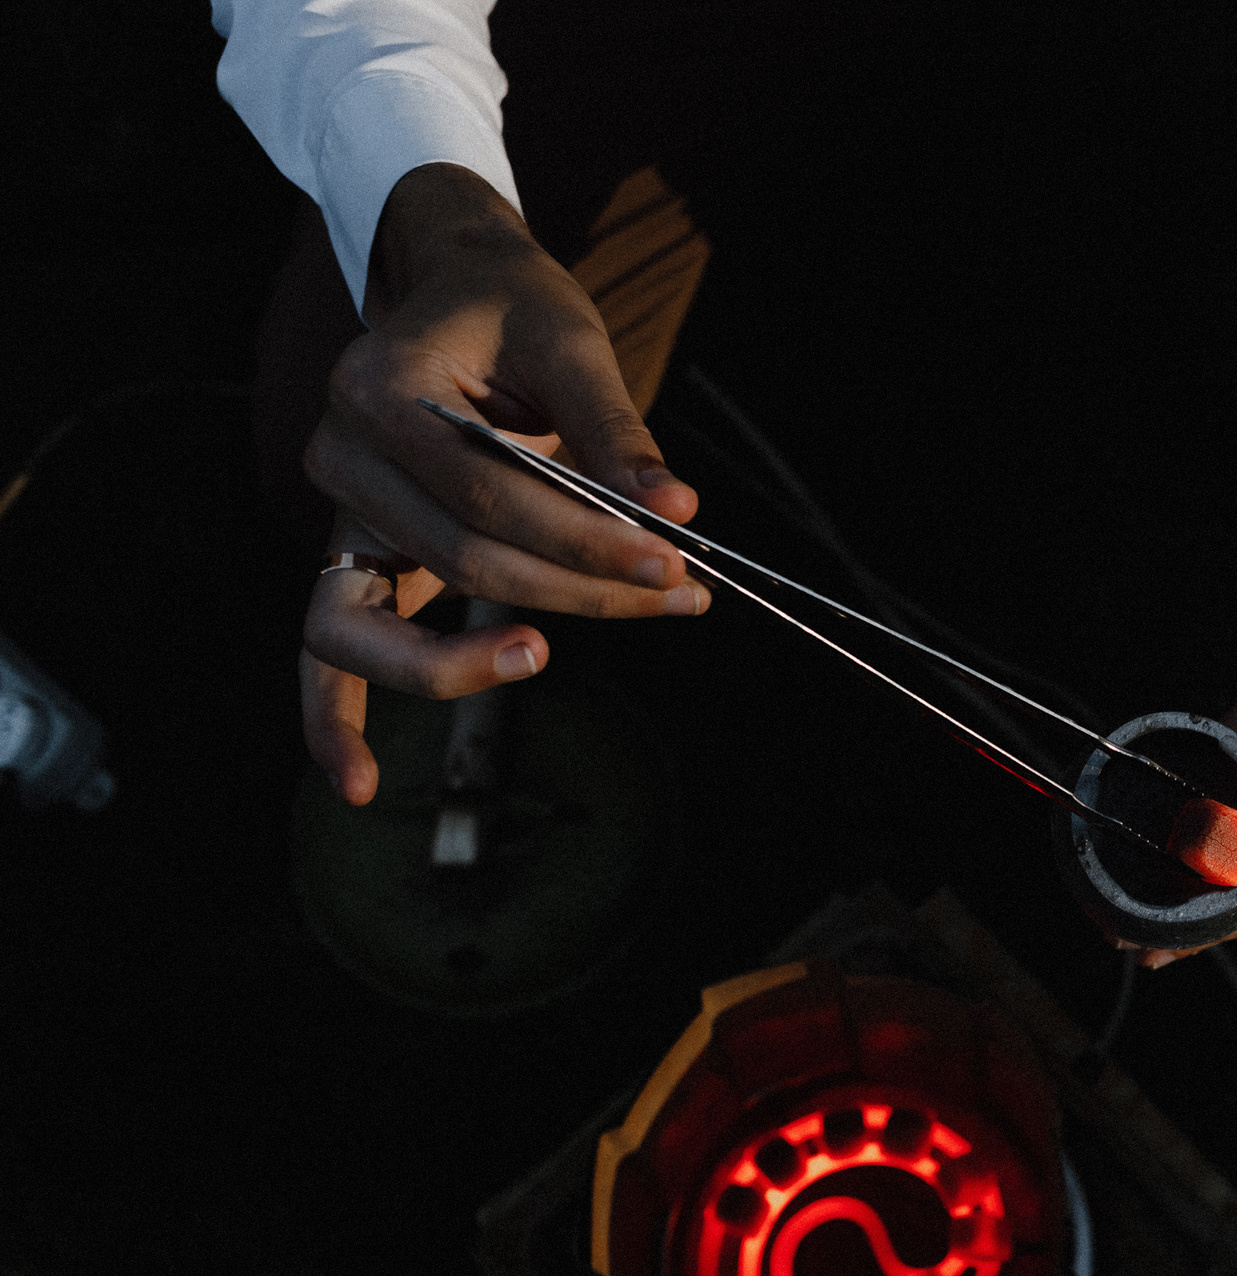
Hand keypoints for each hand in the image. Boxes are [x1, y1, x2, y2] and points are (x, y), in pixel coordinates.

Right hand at [300, 162, 709, 803]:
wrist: (458, 298)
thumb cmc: (516, 317)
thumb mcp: (572, 345)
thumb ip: (616, 434)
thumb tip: (677, 512)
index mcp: (379, 387)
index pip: (490, 493)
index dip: (585, 539)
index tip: (675, 561)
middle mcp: (337, 452)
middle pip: (459, 557)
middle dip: (575, 592)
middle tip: (678, 594)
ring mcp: (335, 515)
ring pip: (392, 621)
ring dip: (480, 659)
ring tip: (549, 659)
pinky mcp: (351, 563)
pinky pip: (326, 651)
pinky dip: (332, 721)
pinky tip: (355, 785)